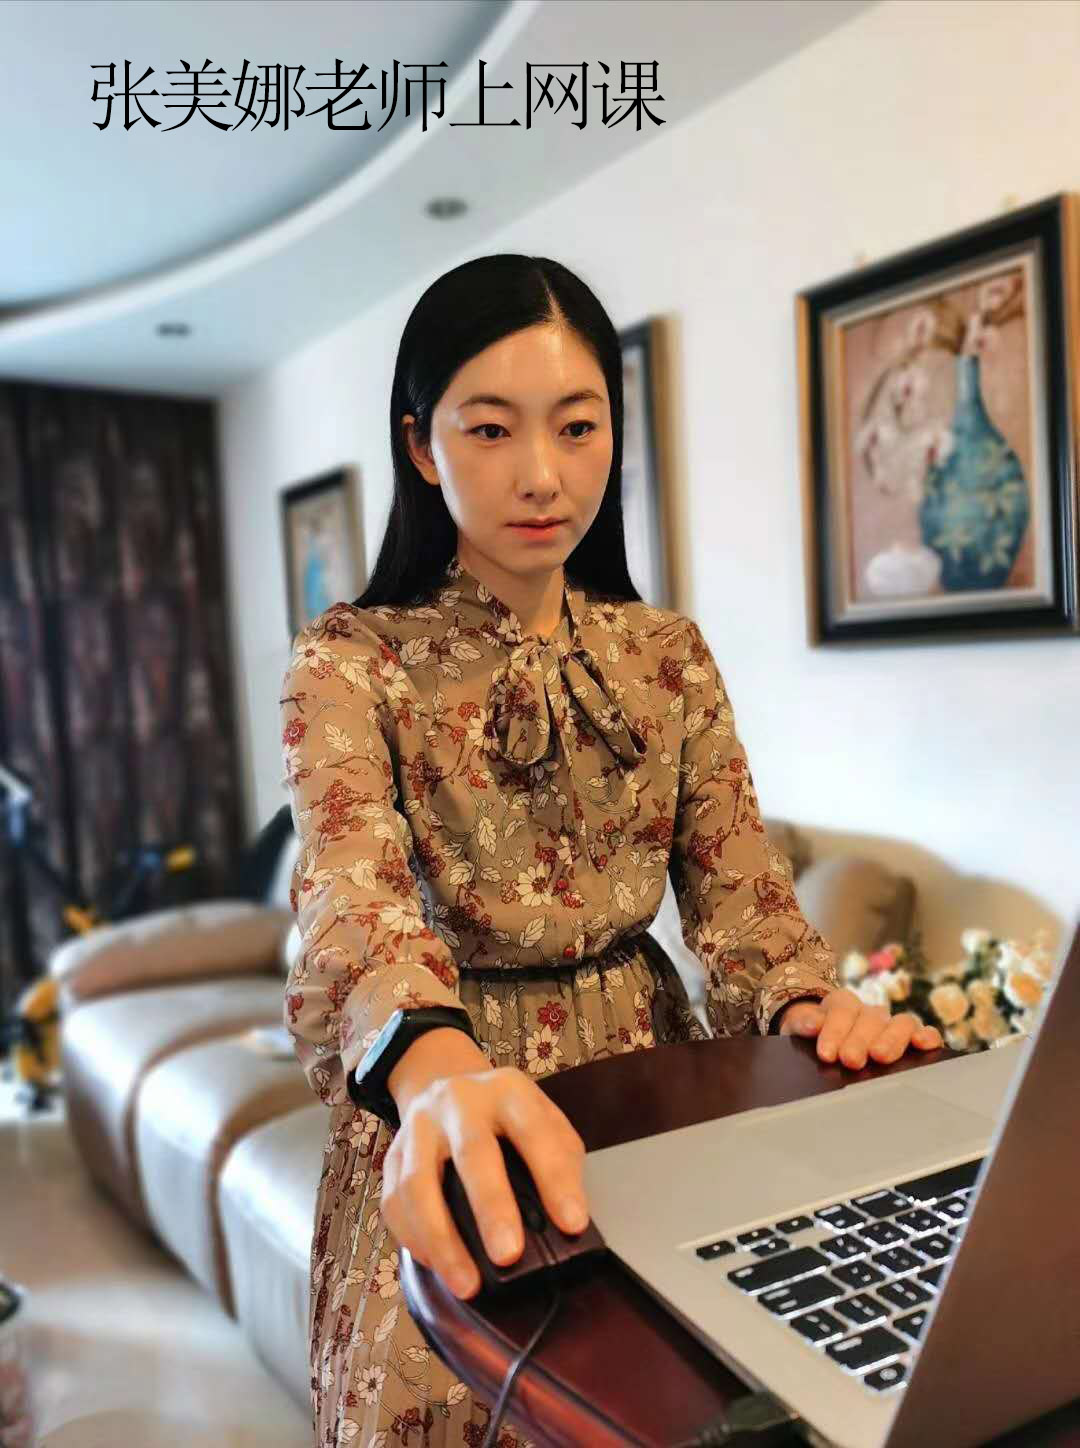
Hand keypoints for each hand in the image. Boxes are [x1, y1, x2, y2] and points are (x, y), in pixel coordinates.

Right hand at [380, 1066, 588, 1301]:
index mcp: (507, 1091)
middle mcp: (459, 1101)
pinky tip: (437, 1265)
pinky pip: (395, 1201)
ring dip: (443, 1239)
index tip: (572, 1224)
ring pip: (419, 1182)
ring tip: (467, 1283)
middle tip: (508, 1256)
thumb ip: (560, 1161)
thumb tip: (567, 1223)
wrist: (446, 1083)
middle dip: (491, 1207)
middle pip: (472, 1152)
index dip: (555, 1179)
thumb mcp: (544, 1121)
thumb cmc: (505, 1116)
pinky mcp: (392, 1154)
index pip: (535, 1131)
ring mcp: (420, 1126)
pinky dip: (414, 1239)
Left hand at [777, 988, 943, 1067]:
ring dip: (892, 1040)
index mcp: (842, 1003)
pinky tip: (925, 1045)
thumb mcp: (801, 1027)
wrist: (823, 1038)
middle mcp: (870, 1011)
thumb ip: (803, 1023)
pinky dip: (927, 1036)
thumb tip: (813, 1025)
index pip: (842, 1010)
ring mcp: (891, 1024)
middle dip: (860, 1040)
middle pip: (871, 1019)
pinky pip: (924, 1032)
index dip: (835, 1030)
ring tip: (881, 1056)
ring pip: (901, 1023)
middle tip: (850, 1060)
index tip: (826, 1054)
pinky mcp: (910, 1039)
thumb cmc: (814, 1035)